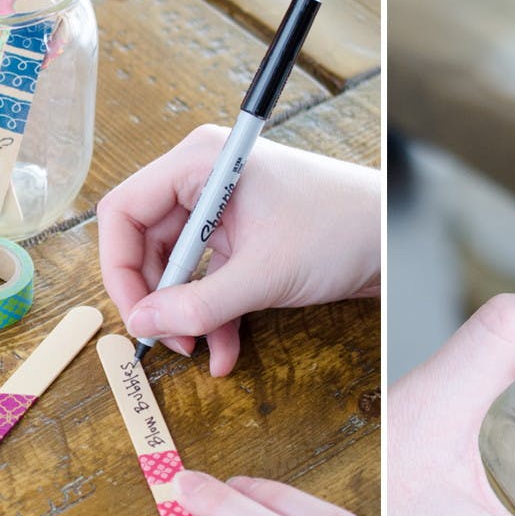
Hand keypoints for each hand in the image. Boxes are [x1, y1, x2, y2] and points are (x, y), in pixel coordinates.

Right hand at [97, 127, 380, 375]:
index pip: (125, 209)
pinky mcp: (242, 238)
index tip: (136, 315)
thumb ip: (198, 305)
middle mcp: (205, 178)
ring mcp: (222, 209)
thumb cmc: (343, 231)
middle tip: (166, 340)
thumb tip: (144, 325)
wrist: (396, 241)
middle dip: (153, 296)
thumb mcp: (263, 275)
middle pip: (144, 241)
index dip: (119, 266)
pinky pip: (206, 279)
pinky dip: (211, 315)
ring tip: (195, 349)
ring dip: (183, 313)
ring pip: (175, 267)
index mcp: (201, 162)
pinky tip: (222, 353)